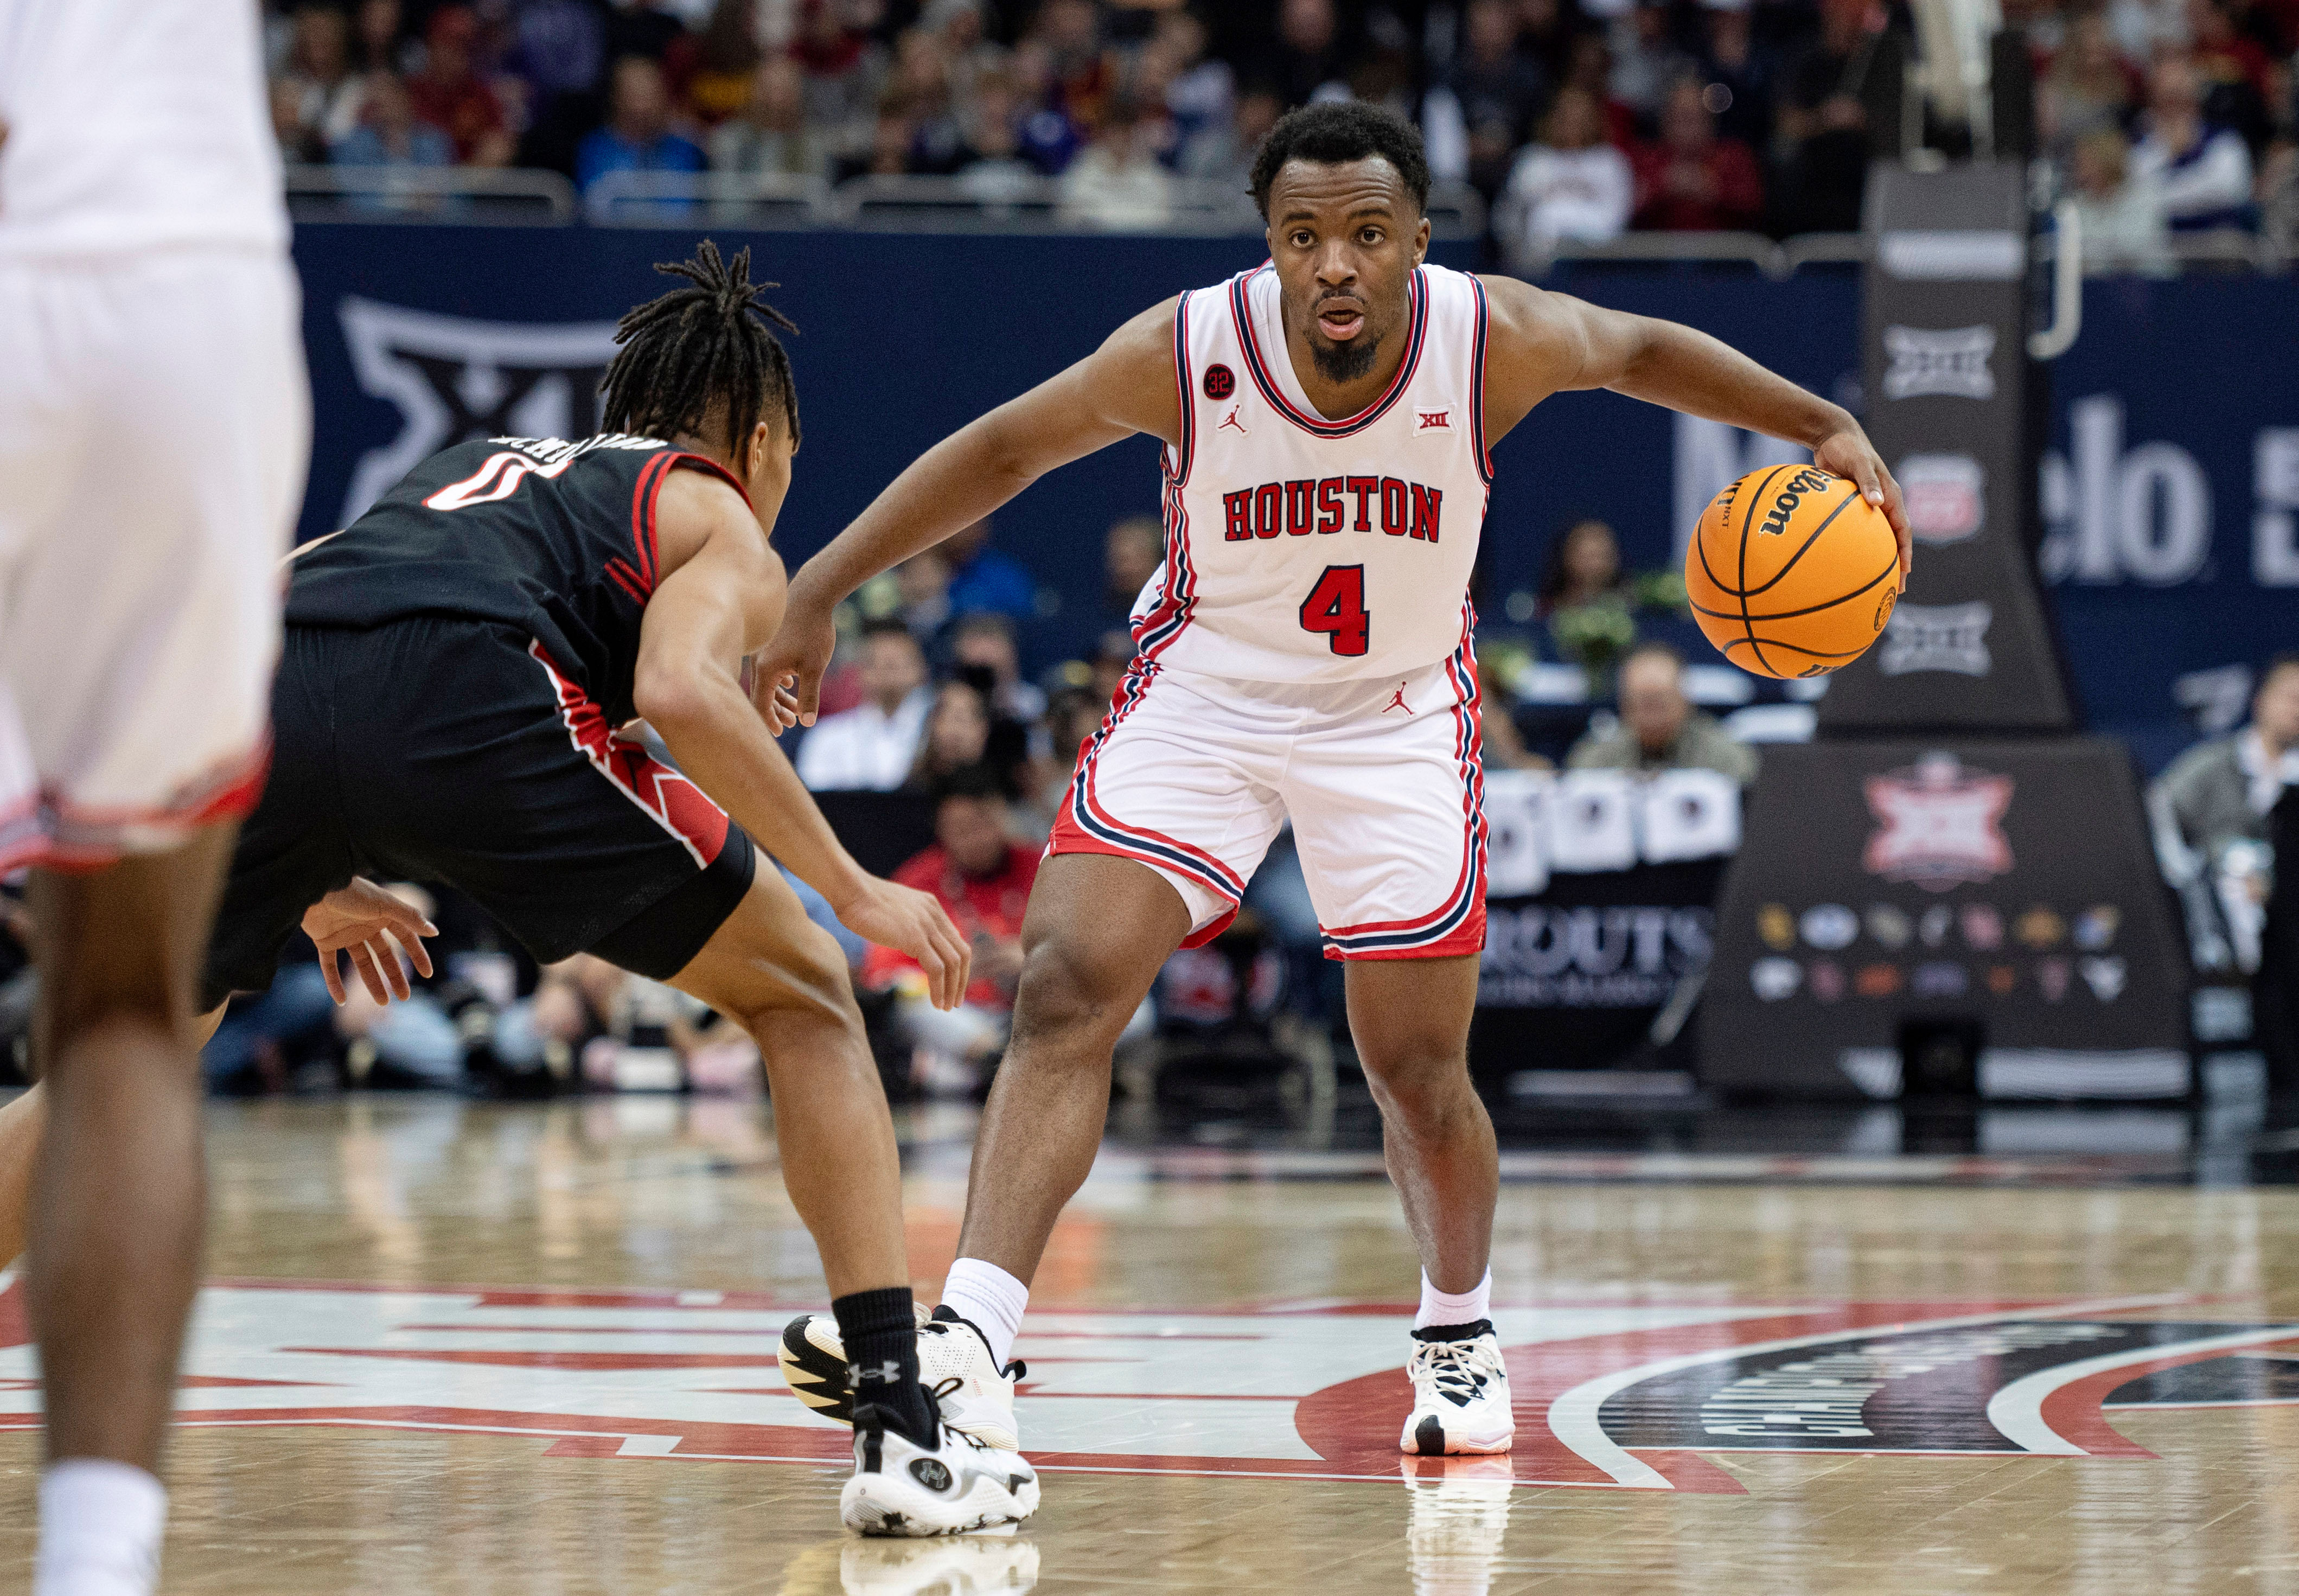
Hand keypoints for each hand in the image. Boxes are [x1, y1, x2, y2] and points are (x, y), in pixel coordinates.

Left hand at [304, 878, 437, 1004]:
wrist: (314, 886)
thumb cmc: (351, 891)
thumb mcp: (384, 904)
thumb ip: (409, 917)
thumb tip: (434, 932)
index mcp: (383, 915)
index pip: (406, 938)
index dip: (417, 955)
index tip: (427, 974)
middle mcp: (366, 925)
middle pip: (385, 955)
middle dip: (395, 976)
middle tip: (405, 997)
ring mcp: (346, 934)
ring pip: (362, 963)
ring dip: (372, 983)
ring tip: (383, 1003)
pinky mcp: (325, 941)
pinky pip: (329, 966)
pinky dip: (333, 983)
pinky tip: (341, 1000)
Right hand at [751, 588, 837, 730]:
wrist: (810, 595)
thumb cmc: (813, 631)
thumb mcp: (815, 668)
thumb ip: (809, 696)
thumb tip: (807, 723)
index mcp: (765, 670)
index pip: (760, 704)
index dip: (769, 721)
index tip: (780, 733)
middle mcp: (757, 661)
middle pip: (761, 694)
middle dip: (776, 711)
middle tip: (792, 723)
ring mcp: (761, 651)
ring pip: (766, 681)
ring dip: (780, 696)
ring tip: (797, 709)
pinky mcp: (769, 643)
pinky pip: (768, 668)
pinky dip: (779, 681)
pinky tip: (791, 683)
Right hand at [833, 877, 972, 1010]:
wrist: (850, 890)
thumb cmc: (862, 901)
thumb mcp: (895, 910)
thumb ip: (908, 923)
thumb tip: (908, 939)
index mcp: (932, 907)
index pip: (956, 941)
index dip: (959, 966)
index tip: (953, 985)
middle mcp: (935, 915)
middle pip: (962, 953)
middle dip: (961, 981)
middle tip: (955, 1002)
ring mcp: (927, 925)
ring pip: (953, 963)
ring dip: (952, 989)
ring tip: (945, 1007)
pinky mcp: (915, 937)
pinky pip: (936, 969)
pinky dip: (939, 989)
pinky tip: (935, 1002)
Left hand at [1816, 425, 1910, 585]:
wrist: (1832, 436)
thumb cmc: (1847, 447)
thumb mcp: (1858, 462)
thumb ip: (1866, 481)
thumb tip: (1878, 503)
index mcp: (1890, 495)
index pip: (1903, 530)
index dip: (1905, 552)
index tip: (1905, 572)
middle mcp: (1882, 503)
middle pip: (1893, 539)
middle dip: (1895, 564)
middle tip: (1893, 589)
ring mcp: (1868, 506)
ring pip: (1876, 538)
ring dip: (1877, 559)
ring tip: (1872, 583)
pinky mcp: (1853, 505)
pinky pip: (1856, 531)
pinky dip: (1855, 546)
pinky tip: (1841, 563)